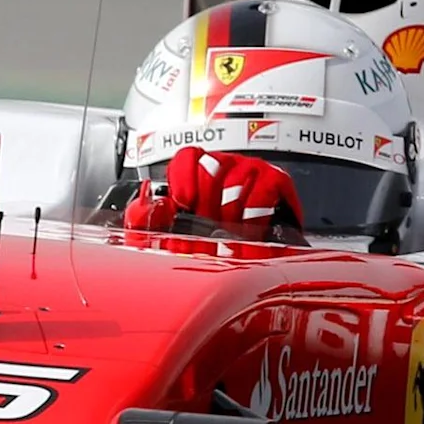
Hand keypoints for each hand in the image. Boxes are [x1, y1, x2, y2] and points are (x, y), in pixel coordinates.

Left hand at [129, 146, 299, 239]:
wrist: (260, 266)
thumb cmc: (214, 249)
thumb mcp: (172, 238)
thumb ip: (148, 221)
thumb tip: (148, 204)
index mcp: (197, 174)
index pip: (187, 156)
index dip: (183, 178)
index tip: (183, 203)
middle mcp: (224, 166)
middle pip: (209, 167)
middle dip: (206, 205)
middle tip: (208, 227)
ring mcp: (251, 170)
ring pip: (235, 181)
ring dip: (229, 216)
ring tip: (228, 236)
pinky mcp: (276, 181)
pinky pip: (261, 192)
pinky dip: (253, 216)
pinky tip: (249, 230)